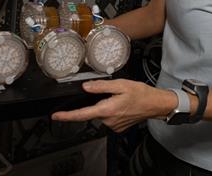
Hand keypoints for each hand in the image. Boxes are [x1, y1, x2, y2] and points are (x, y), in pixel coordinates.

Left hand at [51, 79, 172, 132]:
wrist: (155, 105)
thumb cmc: (141, 93)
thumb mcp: (120, 84)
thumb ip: (101, 86)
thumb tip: (86, 87)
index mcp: (107, 109)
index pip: (82, 115)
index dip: (67, 116)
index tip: (56, 116)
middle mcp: (109, 120)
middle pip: (93, 111)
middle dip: (97, 101)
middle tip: (113, 93)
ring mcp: (113, 125)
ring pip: (101, 113)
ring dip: (105, 105)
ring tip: (120, 98)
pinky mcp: (118, 127)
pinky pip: (108, 117)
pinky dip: (111, 110)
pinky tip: (121, 105)